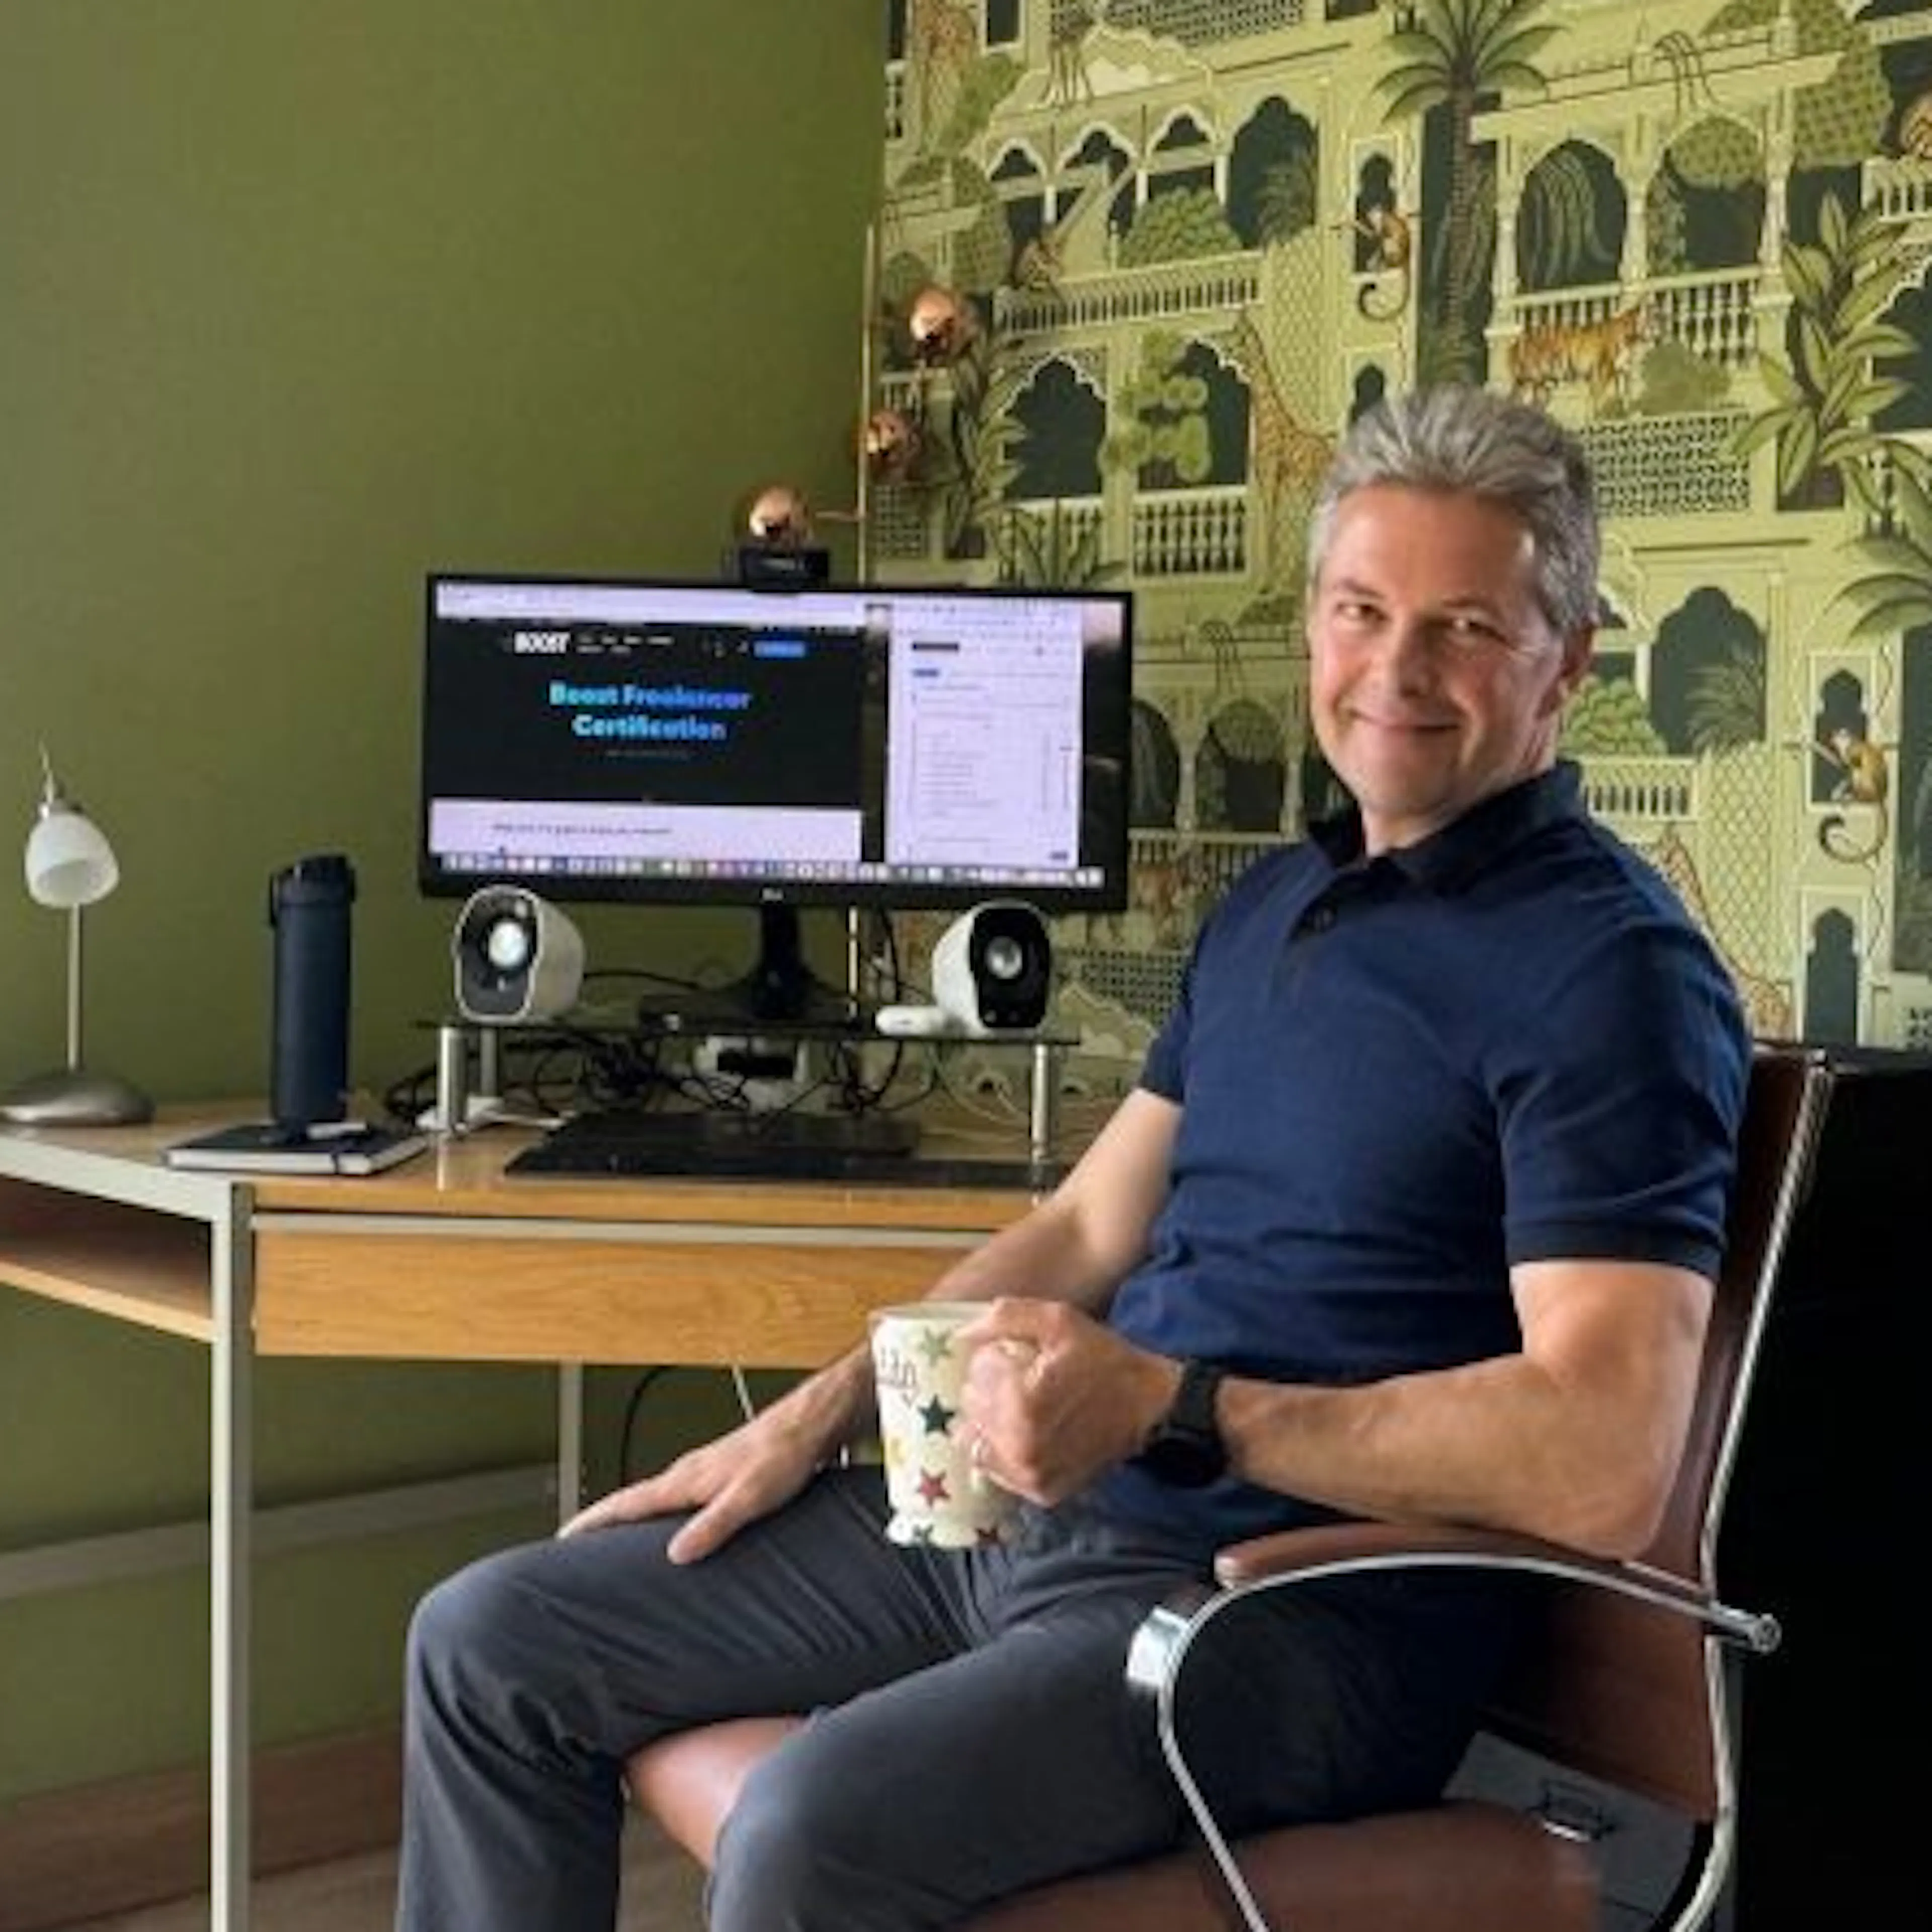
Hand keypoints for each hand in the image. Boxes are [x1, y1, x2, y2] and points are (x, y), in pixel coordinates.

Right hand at [557, 1393, 832, 1563]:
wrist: (808, 1424)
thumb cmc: (782, 1456)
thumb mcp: (747, 1498)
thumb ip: (712, 1525)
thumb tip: (676, 1554)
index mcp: (684, 1479)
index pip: (626, 1502)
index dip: (592, 1521)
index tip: (563, 1536)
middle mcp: (687, 1472)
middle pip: (633, 1500)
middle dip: (602, 1521)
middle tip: (576, 1543)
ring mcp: (702, 1471)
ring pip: (655, 1497)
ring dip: (632, 1516)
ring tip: (614, 1542)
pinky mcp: (720, 1473)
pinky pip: (678, 1496)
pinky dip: (662, 1512)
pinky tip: (673, 1527)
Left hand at [956, 1297, 1176, 1505]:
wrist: (1149, 1406)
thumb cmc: (1103, 1360)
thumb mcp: (1058, 1321)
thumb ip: (1005, 1318)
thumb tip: (960, 1334)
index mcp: (1021, 1404)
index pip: (975, 1376)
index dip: (993, 1358)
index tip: (1015, 1355)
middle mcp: (1019, 1448)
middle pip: (972, 1409)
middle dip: (989, 1388)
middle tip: (1019, 1377)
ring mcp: (1029, 1476)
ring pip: (978, 1442)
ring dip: (991, 1420)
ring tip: (1022, 1403)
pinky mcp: (1041, 1492)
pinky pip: (998, 1469)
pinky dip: (1003, 1448)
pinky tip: (1026, 1430)